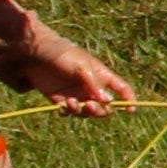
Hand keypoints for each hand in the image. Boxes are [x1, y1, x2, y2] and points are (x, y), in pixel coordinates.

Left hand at [0, 27, 134, 111]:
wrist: (36, 55)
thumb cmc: (63, 55)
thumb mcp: (81, 67)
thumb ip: (94, 84)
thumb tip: (108, 102)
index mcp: (102, 75)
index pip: (121, 89)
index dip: (129, 99)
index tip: (130, 110)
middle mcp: (92, 87)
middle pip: (105, 106)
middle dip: (99, 110)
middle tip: (88, 105)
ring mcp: (77, 94)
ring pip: (88, 112)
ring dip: (81, 111)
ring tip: (68, 103)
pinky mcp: (62, 100)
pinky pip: (71, 113)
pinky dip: (68, 113)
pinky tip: (61, 106)